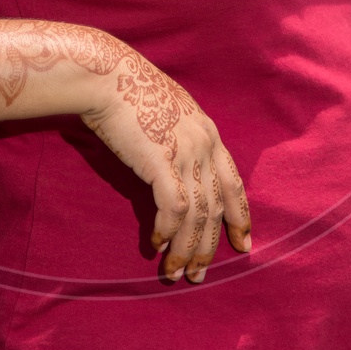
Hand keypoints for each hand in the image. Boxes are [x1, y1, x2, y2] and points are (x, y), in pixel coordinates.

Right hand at [79, 51, 251, 283]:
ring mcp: (186, 152)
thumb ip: (179, 139)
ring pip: (197, 214)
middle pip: (216, 206)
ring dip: (187, 248)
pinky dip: (167, 230)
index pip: (234, 183)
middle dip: (209, 245)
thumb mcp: (167, 113)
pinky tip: (157, 243)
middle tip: (200, 273)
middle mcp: (204, 145)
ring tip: (177, 272)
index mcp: (209, 134)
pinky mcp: (163, 161)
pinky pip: (173, 208)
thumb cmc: (129, 92)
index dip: (240, 216)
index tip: (243, 244)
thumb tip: (174, 168)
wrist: (107, 76)